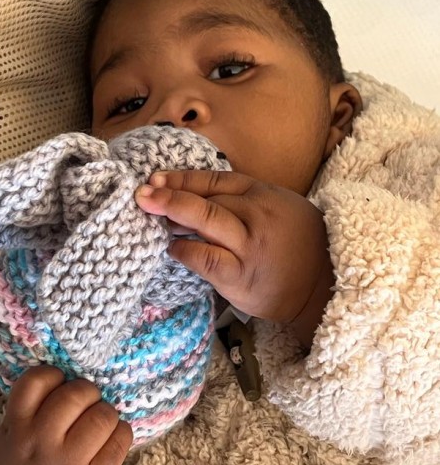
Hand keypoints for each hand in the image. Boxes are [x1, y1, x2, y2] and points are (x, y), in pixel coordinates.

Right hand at [0, 367, 132, 464]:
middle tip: (84, 402)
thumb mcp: (6, 434)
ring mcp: (68, 464)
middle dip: (85, 392)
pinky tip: (110, 437)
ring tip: (97, 421)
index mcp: (17, 427)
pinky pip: (120, 441)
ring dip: (104, 412)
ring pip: (103, 414)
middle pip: (77, 394)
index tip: (57, 385)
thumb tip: (69, 373)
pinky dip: (120, 433)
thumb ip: (29, 407)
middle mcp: (41, 444)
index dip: (53, 375)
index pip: (37, 379)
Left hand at [135, 170, 334, 346]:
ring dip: (173, 215)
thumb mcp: (277, 207)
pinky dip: (185, 251)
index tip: (155, 178)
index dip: (182, 178)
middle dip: (169, 195)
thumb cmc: (296, 245)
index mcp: (264, 194)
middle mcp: (257, 216)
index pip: (216, 180)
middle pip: (207, 199)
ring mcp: (249, 246)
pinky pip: (206, 259)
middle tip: (141, 194)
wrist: (323, 286)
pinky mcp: (241, 276)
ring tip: (150, 213)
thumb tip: (190, 194)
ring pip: (206, 222)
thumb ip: (242, 198)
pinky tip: (173, 249)